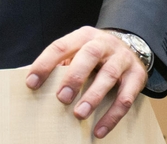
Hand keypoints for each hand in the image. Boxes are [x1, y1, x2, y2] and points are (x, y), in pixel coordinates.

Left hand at [26, 26, 147, 138]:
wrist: (132, 45)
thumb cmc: (95, 55)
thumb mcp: (78, 50)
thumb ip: (60, 63)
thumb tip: (29, 81)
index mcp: (83, 36)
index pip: (61, 46)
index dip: (45, 63)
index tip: (31, 83)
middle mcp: (104, 44)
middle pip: (89, 55)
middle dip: (74, 77)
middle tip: (61, 98)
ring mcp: (122, 59)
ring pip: (109, 75)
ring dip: (93, 96)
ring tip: (79, 114)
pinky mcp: (137, 76)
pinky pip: (126, 97)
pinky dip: (112, 115)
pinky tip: (100, 130)